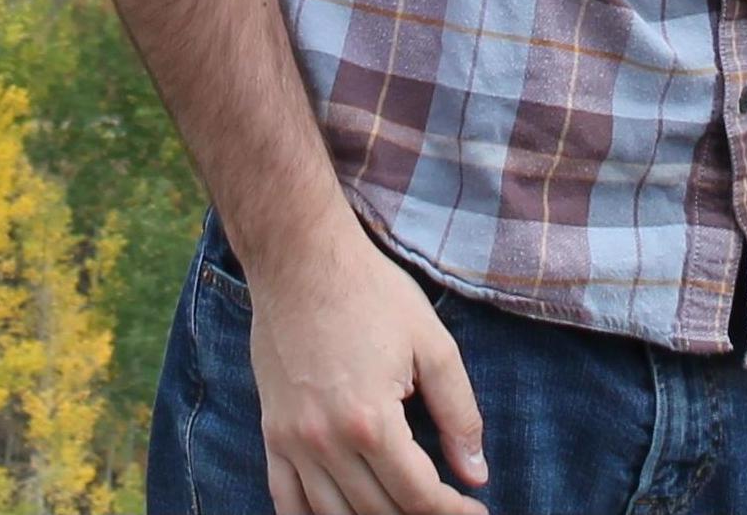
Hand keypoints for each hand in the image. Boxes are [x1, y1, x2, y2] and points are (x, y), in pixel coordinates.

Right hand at [247, 220, 488, 514]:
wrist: (298, 256)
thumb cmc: (370, 291)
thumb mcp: (431, 342)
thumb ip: (458, 412)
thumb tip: (476, 474)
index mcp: (371, 421)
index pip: (418, 497)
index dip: (452, 512)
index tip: (476, 510)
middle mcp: (327, 442)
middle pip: (378, 512)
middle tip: (445, 506)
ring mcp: (292, 441)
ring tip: (403, 509)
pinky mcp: (271, 433)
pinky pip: (285, 502)